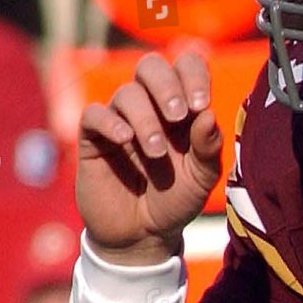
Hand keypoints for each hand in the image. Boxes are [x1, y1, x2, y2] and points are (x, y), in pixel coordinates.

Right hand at [77, 50, 222, 264]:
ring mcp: (121, 120)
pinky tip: (125, 140)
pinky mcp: (94, 139)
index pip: (186, 67)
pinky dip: (110, 122)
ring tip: (156, 152)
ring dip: (145, 118)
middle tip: (178, 115)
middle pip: (150, 66)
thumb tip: (208, 114)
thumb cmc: (176, 201)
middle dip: (166, 85)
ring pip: (127, 93)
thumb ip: (208, 147)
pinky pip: (95, 114)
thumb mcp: (201, 178)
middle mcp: (151, 107)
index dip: (193, 74)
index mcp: (182, 109)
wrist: (143, 236)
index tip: (201, 104)